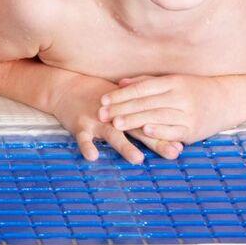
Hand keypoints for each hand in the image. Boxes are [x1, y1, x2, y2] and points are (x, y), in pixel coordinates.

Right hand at [51, 74, 179, 163]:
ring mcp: (96, 120)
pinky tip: (93, 156)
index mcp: (126, 110)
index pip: (149, 122)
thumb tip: (170, 134)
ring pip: (112, 134)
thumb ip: (141, 117)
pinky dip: (87, 147)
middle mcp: (113, 116)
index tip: (181, 147)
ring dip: (125, 146)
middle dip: (155, 141)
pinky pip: (82, 139)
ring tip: (137, 158)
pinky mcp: (78, 125)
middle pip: (137, 129)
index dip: (165, 134)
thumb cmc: (96, 96)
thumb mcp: (119, 101)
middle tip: (172, 153)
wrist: (64, 86)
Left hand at [100, 74, 232, 146]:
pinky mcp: (194, 131)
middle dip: (122, 109)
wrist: (229, 100)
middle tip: (101, 114)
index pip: (141, 89)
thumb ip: (146, 82)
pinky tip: (145, 131)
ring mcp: (188, 114)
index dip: (120, 95)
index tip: (103, 100)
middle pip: (146, 103)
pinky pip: (174, 131)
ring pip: (157, 117)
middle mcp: (180, 97)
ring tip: (116, 124)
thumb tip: (120, 83)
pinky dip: (159, 131)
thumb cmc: (195, 88)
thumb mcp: (172, 80)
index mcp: (172, 82)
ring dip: (134, 121)